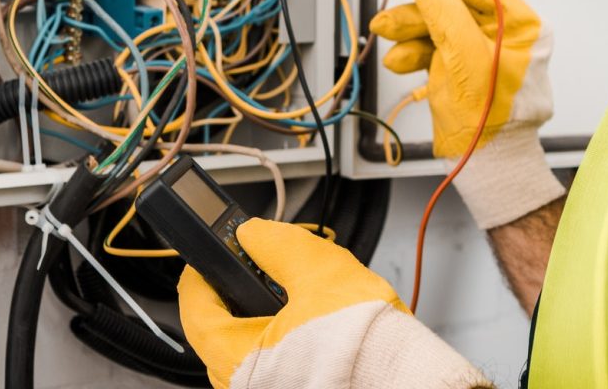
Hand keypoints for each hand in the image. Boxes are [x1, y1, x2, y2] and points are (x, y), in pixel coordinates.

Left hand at [178, 218, 487, 388]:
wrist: (411, 381)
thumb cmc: (367, 344)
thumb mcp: (319, 270)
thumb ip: (277, 245)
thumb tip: (253, 233)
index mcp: (236, 359)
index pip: (195, 309)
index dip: (202, 271)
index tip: (211, 251)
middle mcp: (245, 385)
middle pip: (223, 327)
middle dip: (243, 288)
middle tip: (262, 262)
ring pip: (253, 346)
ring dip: (269, 313)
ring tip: (301, 288)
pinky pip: (277, 363)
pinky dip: (288, 337)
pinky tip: (317, 320)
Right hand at [370, 0, 563, 227]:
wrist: (485, 170)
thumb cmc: (489, 124)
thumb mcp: (465, 63)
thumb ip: (445, 14)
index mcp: (520, 24)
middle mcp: (502, 30)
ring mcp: (478, 47)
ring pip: (433, 19)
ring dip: (405, 24)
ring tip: (383, 30)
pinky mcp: (457, 63)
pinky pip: (429, 42)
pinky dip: (410, 49)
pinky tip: (400, 61)